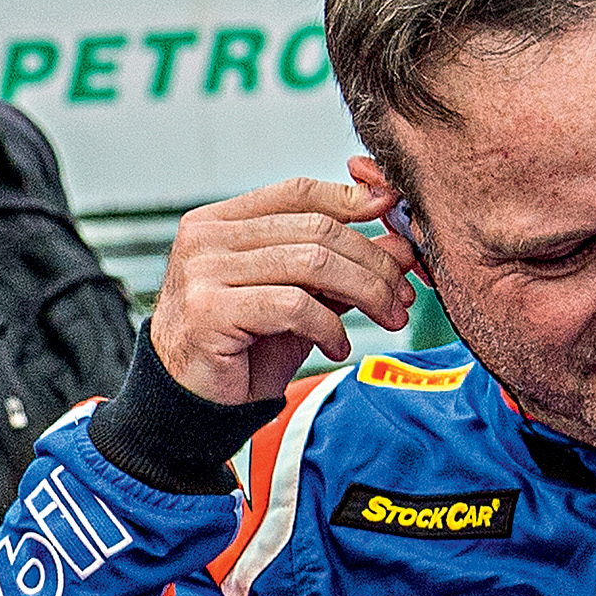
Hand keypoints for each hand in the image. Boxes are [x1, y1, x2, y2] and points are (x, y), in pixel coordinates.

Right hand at [147, 168, 417, 407]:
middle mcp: (205, 238)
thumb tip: (400, 241)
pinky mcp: (210, 311)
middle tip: (402, 295)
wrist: (192, 403)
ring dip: (364, 292)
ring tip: (386, 318)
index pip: (298, 192)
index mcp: (219, 221)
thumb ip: (337, 265)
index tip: (393, 216)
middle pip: (315, 228)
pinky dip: (330, 326)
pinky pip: (294, 305)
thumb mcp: (296, 297)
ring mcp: (203, 272)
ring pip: (312, 263)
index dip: (351, 200)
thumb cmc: (241, 348)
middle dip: (373, 262)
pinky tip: (337, 346)